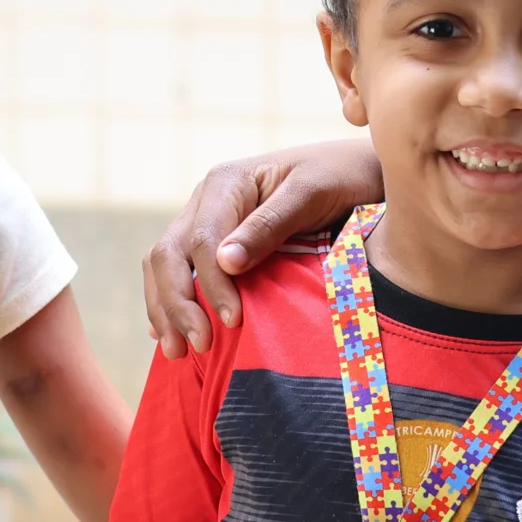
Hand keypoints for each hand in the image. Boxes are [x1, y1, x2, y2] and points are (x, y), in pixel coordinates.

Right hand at [143, 140, 383, 357]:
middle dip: (176, 304)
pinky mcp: (213, 242)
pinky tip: (173, 332)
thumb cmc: (341, 178)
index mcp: (226, 183)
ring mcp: (205, 221)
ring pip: (164, 266)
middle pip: (168, 255)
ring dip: (164, 309)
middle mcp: (206, 200)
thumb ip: (269, 225)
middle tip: (198, 346)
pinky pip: (179, 272)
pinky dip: (171, 303)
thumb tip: (224, 262)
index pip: (201, 242)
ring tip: (177, 350)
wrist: (358, 171)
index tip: (233, 322)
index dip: (212, 286)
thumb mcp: (311, 194)